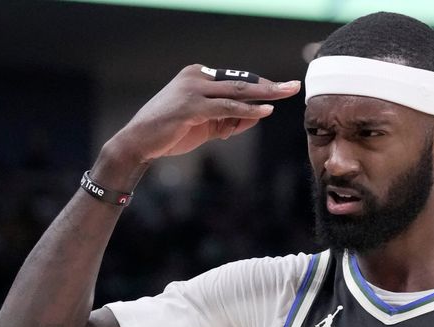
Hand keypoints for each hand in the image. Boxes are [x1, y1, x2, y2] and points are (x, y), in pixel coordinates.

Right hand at [106, 65, 300, 165]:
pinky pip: (226, 107)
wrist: (139, 142)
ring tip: (286, 94)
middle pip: (241, 81)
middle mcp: (196, 77)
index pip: (236, 80)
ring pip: (237, 91)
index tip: (281, 91)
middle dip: (270, 85)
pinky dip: (246, 109)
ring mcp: (193, 89)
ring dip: (264, 93)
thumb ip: (230, 120)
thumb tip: (257, 115)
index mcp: (198, 76)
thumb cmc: (171, 133)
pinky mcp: (191, 106)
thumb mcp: (206, 125)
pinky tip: (265, 110)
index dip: (260, 88)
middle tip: (294, 85)